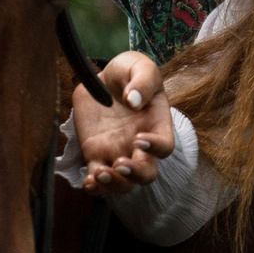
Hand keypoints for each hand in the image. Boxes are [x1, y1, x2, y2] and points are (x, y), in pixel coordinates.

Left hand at [74, 51, 171, 195]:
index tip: (138, 137)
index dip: (156, 148)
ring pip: (123, 183)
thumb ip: (142, 81)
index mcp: (156, 124)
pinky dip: (94, 186)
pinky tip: (87, 182)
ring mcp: (117, 152)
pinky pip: (97, 178)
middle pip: (147, 174)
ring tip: (99, 174)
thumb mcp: (139, 66)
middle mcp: (139, 145)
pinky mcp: (96, 154)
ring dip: (114, 184)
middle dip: (135, 174)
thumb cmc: (128, 71)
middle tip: (120, 163)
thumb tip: (133, 100)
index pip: (165, 146)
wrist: (102, 77)